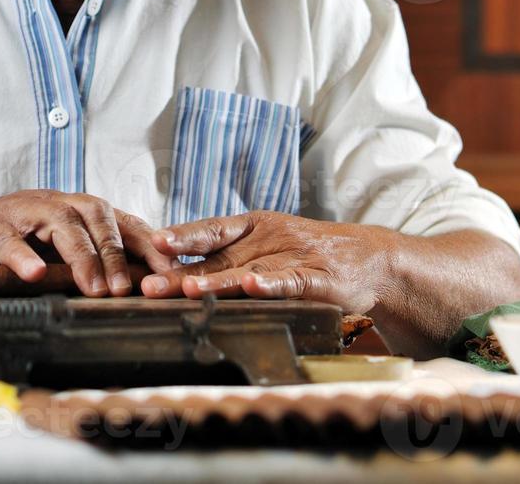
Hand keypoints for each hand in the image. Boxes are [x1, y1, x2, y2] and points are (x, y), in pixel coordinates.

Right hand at [0, 190, 178, 296]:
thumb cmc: (12, 242)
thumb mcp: (56, 248)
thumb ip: (90, 258)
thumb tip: (136, 284)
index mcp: (75, 209)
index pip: (120, 220)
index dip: (147, 244)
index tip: (168, 272)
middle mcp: (54, 203)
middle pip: (95, 215)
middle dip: (115, 251)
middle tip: (126, 288)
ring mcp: (23, 213)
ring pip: (60, 224)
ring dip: (82, 257)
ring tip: (94, 288)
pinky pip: (10, 240)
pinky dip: (24, 256)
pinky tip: (35, 273)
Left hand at [140, 211, 393, 313]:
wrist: (371, 259)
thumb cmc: (310, 255)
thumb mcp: (268, 248)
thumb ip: (230, 258)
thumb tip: (177, 273)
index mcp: (254, 228)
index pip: (211, 229)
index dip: (182, 236)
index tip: (153, 242)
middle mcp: (268, 239)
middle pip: (218, 258)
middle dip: (181, 273)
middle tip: (148, 286)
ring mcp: (293, 258)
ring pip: (247, 271)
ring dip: (216, 283)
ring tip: (187, 291)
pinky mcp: (317, 279)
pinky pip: (290, 283)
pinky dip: (270, 285)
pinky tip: (251, 287)